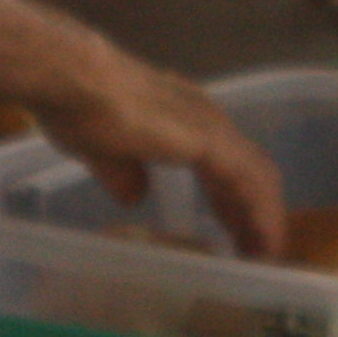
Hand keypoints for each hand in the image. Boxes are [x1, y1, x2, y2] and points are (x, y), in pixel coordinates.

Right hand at [37, 47, 286, 256]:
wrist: (71, 80)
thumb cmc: (76, 108)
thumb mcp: (101, 152)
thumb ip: (121, 174)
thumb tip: (134, 196)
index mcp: (181, 118)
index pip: (225, 160)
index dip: (233, 197)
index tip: (234, 231)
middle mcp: (205, 117)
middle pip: (249, 169)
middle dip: (255, 211)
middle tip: (255, 250)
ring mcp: (211, 127)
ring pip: (258, 177)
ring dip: (265, 217)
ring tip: (265, 256)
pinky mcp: (209, 142)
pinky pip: (250, 185)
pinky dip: (262, 216)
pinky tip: (263, 244)